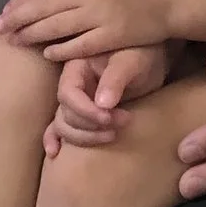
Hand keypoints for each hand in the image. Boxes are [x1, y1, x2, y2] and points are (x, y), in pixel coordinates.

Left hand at [0, 0, 173, 59]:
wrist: (167, 1)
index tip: (5, 10)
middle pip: (45, 5)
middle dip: (18, 18)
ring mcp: (101, 13)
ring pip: (57, 25)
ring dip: (32, 34)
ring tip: (15, 41)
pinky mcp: (112, 35)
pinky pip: (79, 44)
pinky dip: (60, 49)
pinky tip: (46, 53)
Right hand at [50, 45, 170, 148]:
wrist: (150, 60)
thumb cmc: (142, 53)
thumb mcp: (132, 60)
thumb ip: (116, 78)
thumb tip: (103, 104)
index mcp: (77, 66)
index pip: (68, 93)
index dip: (85, 110)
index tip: (109, 118)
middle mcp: (70, 84)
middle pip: (66, 113)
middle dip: (93, 124)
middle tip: (124, 121)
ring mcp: (74, 100)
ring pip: (64, 125)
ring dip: (85, 137)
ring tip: (113, 135)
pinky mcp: (81, 113)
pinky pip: (60, 127)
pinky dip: (55, 139)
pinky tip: (55, 153)